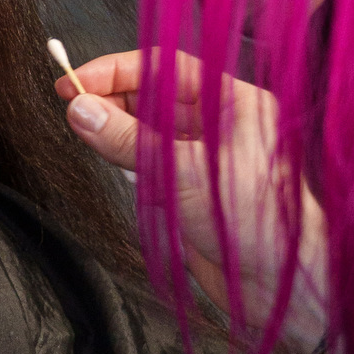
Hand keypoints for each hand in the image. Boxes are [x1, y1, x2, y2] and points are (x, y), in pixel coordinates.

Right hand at [61, 50, 327, 349]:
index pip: (166, 68)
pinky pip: (150, 165)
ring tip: (89, 133)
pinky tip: (117, 167)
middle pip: (154, 97)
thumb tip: (83, 110)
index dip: (118, 71)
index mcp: (235, 103)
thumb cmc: (258, 224)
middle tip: (73, 107)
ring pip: (148, 131)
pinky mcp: (191, 191)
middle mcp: (220, 126)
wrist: (281, 286)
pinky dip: (129, 163)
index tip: (76, 81)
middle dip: (113, 99)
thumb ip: (129, 140)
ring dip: (118, 131)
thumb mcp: (184, 174)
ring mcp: (204, 159)